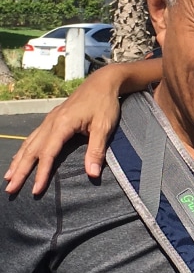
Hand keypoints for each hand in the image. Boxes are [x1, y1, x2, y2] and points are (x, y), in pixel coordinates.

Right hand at [4, 68, 121, 194]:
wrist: (102, 82)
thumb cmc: (104, 104)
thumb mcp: (104, 127)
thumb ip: (96, 150)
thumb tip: (92, 174)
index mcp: (62, 125)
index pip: (48, 154)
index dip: (41, 173)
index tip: (35, 190)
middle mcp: (50, 122)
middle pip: (32, 150)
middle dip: (20, 171)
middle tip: (10, 189)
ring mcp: (49, 120)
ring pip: (29, 143)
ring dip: (18, 161)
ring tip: (9, 177)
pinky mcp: (52, 119)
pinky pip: (33, 137)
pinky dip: (24, 150)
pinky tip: (20, 157)